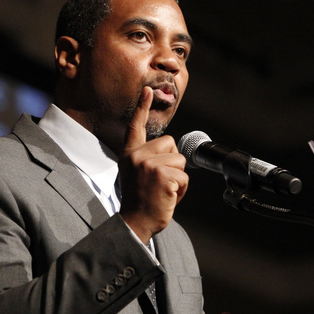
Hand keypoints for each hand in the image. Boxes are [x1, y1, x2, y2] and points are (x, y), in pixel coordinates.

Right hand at [119, 87, 187, 242]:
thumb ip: (147, 159)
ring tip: (163, 191)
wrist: (134, 223)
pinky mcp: (162, 175)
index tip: (147, 90)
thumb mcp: (135, 174)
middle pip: (170, 144)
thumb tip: (171, 149)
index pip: (135, 126)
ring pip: (180, 161)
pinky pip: (185, 177)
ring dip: (178, 178)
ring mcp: (148, 165)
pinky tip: (168, 197)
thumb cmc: (139, 201)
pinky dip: (182, 190)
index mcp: (129, 154)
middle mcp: (136, 156)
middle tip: (159, 182)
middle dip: (172, 162)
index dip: (141, 107)